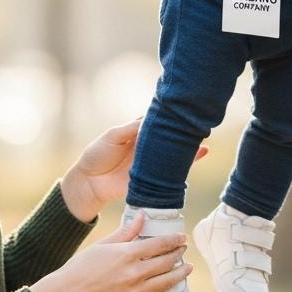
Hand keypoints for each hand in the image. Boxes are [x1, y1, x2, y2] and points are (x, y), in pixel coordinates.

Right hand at [30, 216, 191, 291]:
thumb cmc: (81, 267)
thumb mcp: (103, 245)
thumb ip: (126, 232)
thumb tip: (142, 215)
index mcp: (126, 254)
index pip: (160, 244)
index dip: (174, 239)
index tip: (182, 237)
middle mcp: (133, 273)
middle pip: (166, 261)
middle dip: (178, 254)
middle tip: (184, 249)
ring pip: (166, 282)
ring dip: (180, 274)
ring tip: (187, 268)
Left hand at [61, 119, 207, 222]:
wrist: (88, 183)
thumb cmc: (97, 155)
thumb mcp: (113, 136)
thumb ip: (132, 128)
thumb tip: (152, 118)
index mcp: (138, 133)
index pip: (157, 121)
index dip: (169, 115)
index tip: (183, 108)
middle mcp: (148, 147)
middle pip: (168, 136)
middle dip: (182, 130)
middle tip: (197, 123)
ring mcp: (151, 163)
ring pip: (172, 152)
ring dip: (186, 146)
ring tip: (203, 137)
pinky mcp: (153, 179)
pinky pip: (171, 172)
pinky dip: (186, 164)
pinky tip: (202, 154)